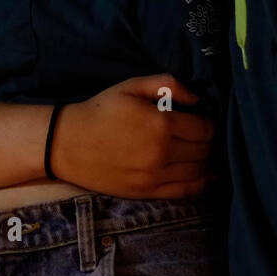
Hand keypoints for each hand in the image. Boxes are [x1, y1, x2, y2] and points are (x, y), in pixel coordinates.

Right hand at [50, 74, 217, 199]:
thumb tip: (197, 99)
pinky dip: (202, 183)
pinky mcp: (148, 192)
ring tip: (203, 152)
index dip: (209, 123)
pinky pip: (186, 191)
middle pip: (204, 150)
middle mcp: (162, 152)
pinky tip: (207, 175)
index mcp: (161, 124)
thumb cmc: (101, 110)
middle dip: (209, 142)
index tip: (202, 120)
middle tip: (202, 136)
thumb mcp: (132, 86)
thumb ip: (167, 84)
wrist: (67, 143)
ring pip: (199, 171)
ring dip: (207, 161)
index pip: (205, 128)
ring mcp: (155, 175)